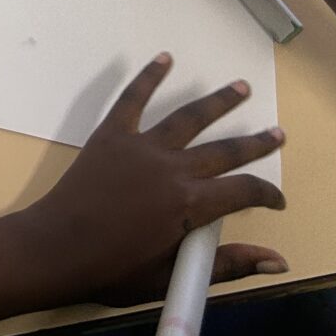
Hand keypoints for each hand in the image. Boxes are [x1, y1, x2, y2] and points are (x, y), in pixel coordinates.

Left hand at [27, 54, 284, 306]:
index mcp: (190, 205)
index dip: (266, 194)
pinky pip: (133, 100)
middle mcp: (172, 168)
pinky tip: (165, 59)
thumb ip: (229, 264)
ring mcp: (141, 147)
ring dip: (217, 102)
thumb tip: (279, 261)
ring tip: (240, 88)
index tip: (277, 198)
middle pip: (224, 150)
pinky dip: (149, 77)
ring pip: (188, 118)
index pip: (243, 192)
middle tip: (278, 133)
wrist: (56, 250)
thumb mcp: (174, 277)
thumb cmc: (114, 270)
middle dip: (255, 143)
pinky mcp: (111, 135)